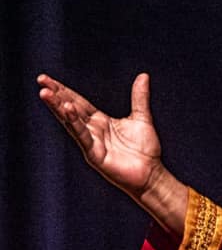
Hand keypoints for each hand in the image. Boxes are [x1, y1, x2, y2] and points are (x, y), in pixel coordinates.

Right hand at [37, 73, 187, 233]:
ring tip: (45, 92)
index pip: (78, 101)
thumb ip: (139, 98)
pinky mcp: (94, 154)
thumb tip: (143, 75)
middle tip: (41, 80)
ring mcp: (91, 142)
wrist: (151, 174)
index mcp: (100, 121)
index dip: (64, 90)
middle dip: (56, 95)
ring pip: (71, 121)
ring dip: (58, 107)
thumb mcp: (142, 118)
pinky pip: (82, 136)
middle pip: (71, 109)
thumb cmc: (146, 150)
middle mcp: (92, 130)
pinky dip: (75, 123)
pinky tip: (66, 110)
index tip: (47, 78)